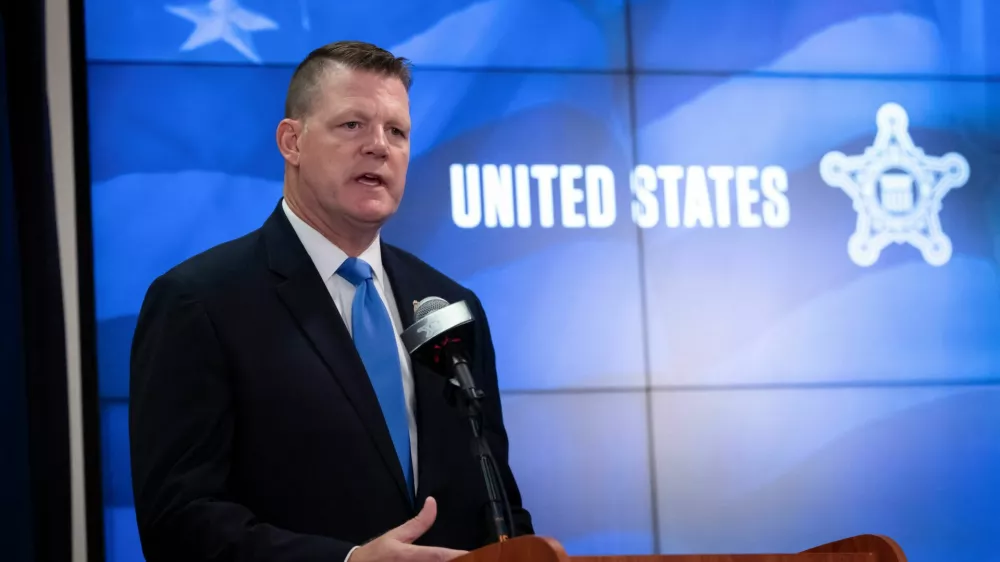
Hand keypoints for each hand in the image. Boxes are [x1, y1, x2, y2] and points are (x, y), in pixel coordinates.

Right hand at [349, 497, 467, 561]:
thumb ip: (419, 522)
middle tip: (482, 556)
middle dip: (460, 561)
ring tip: (473, 558)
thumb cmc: (377, 553)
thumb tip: (432, 502)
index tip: (474, 553)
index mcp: (409, 556)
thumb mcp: (396, 535)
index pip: (438, 555)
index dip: (458, 555)